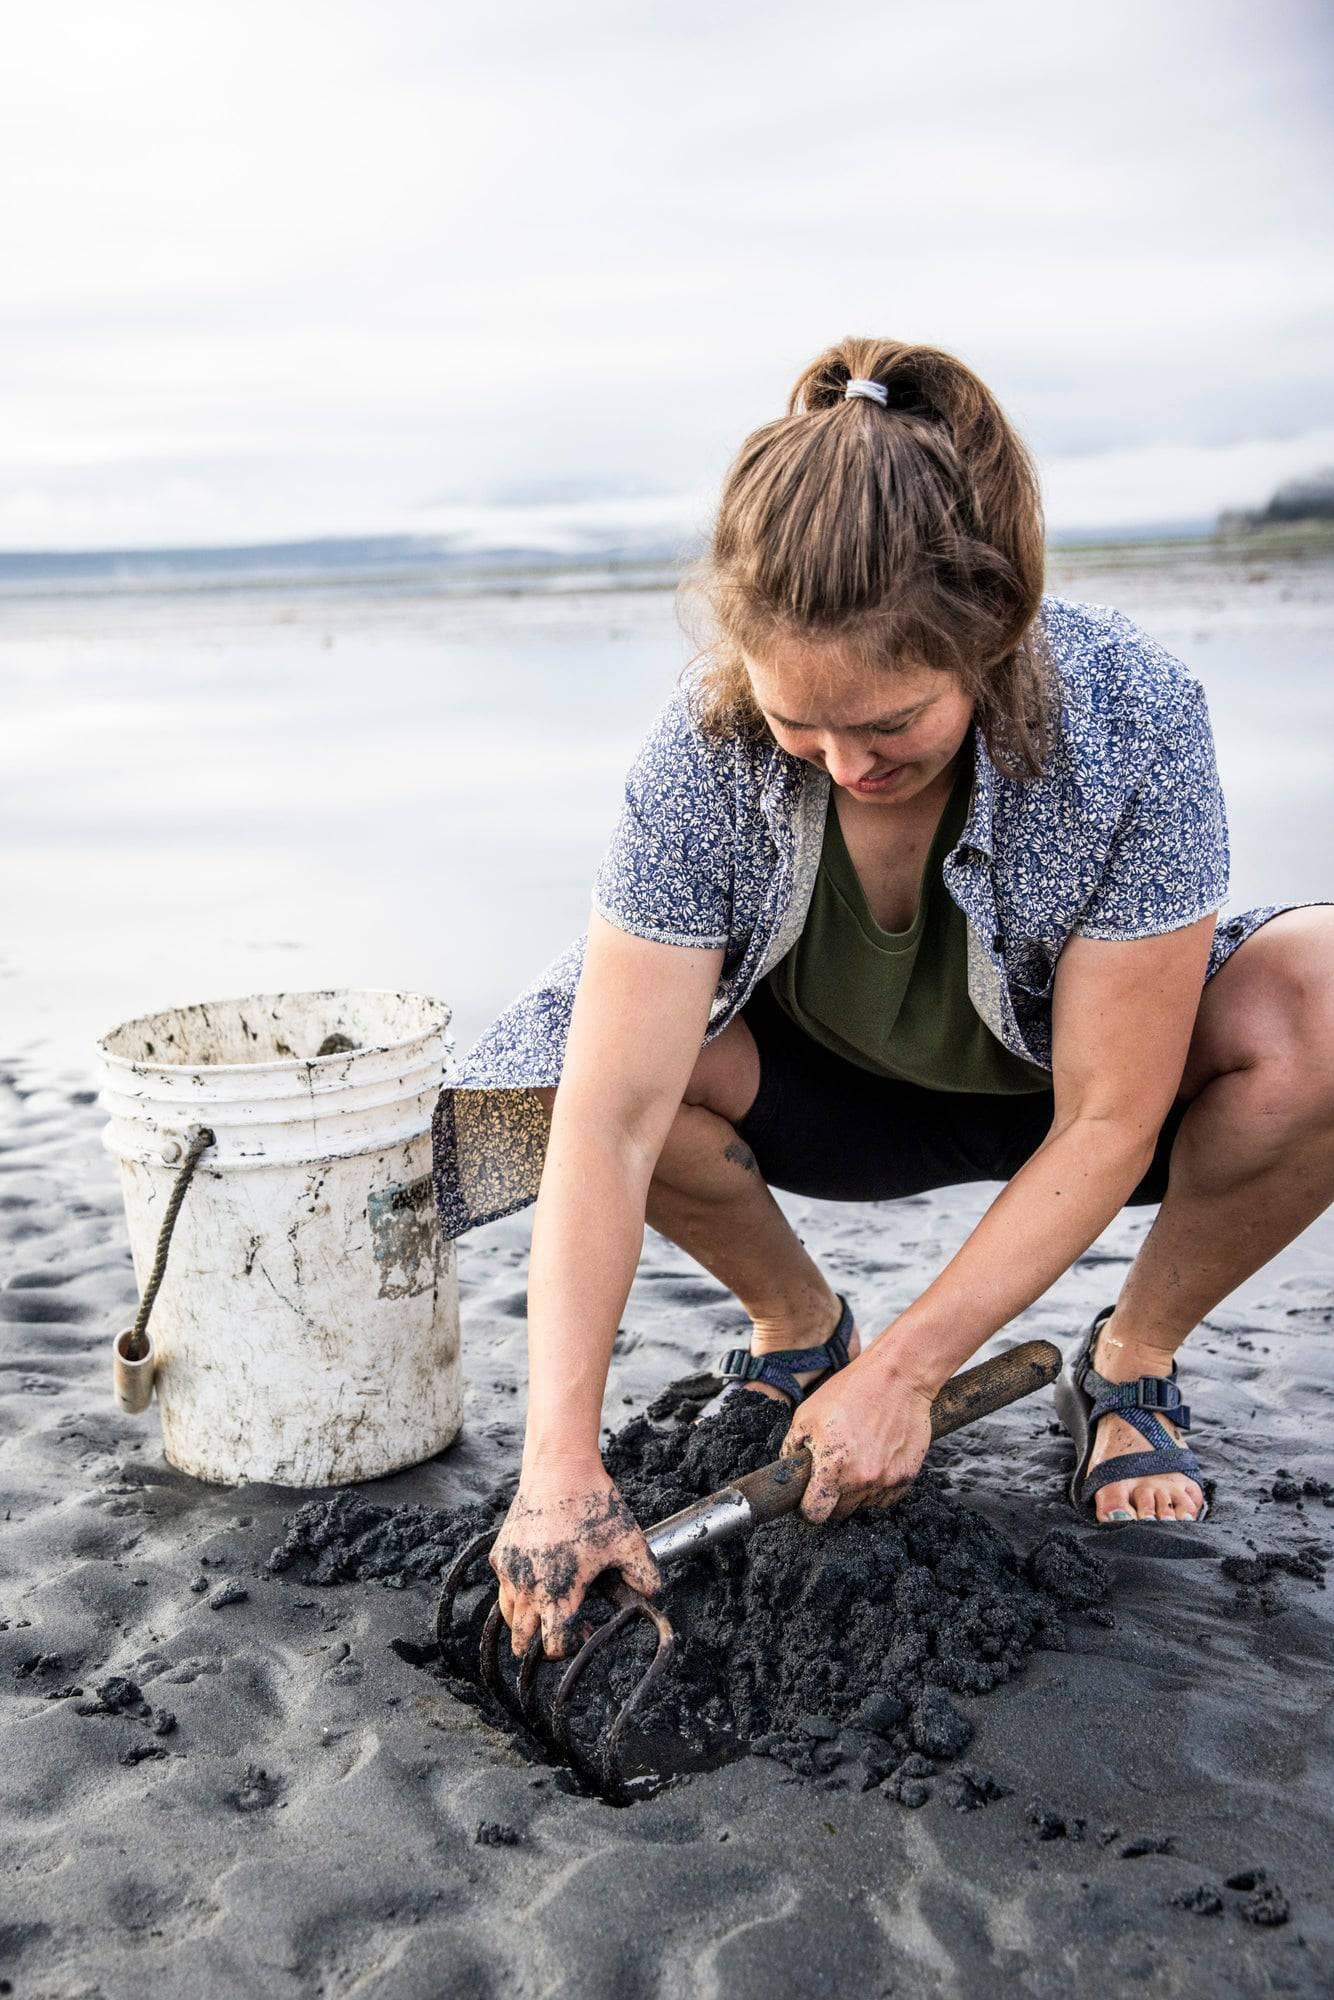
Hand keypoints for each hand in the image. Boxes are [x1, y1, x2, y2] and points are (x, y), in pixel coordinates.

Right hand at [489, 1457, 661, 1659]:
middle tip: (561, 1629)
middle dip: (541, 1644)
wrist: (560, 1469)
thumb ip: (645, 1575)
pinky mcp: (500, 1553)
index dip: (570, 1647)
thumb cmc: (593, 1505)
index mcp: (558, 1594)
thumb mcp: (629, 1542)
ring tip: (546, 1609)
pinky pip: (502, 1585)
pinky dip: (514, 1591)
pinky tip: (537, 1575)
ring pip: (508, 1615)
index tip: (585, 1630)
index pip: (552, 1647)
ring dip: (525, 1622)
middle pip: (522, 1641)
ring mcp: (509, 1571)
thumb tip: (652, 1596)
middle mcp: (527, 1588)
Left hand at [782, 1354, 934, 1522]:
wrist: (898, 1378)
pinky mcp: (907, 1477)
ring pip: (864, 1507)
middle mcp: (862, 1480)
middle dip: (832, 1499)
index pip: (815, 1514)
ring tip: (856, 1461)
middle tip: (833, 1473)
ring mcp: (887, 1480)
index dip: (808, 1508)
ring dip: (856, 1493)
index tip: (809, 1497)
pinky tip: (874, 1462)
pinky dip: (878, 1488)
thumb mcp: (807, 1414)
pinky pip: (886, 1498)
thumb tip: (789, 1470)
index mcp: (833, 1467)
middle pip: (840, 1514)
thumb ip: (792, 1448)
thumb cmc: (851, 1391)